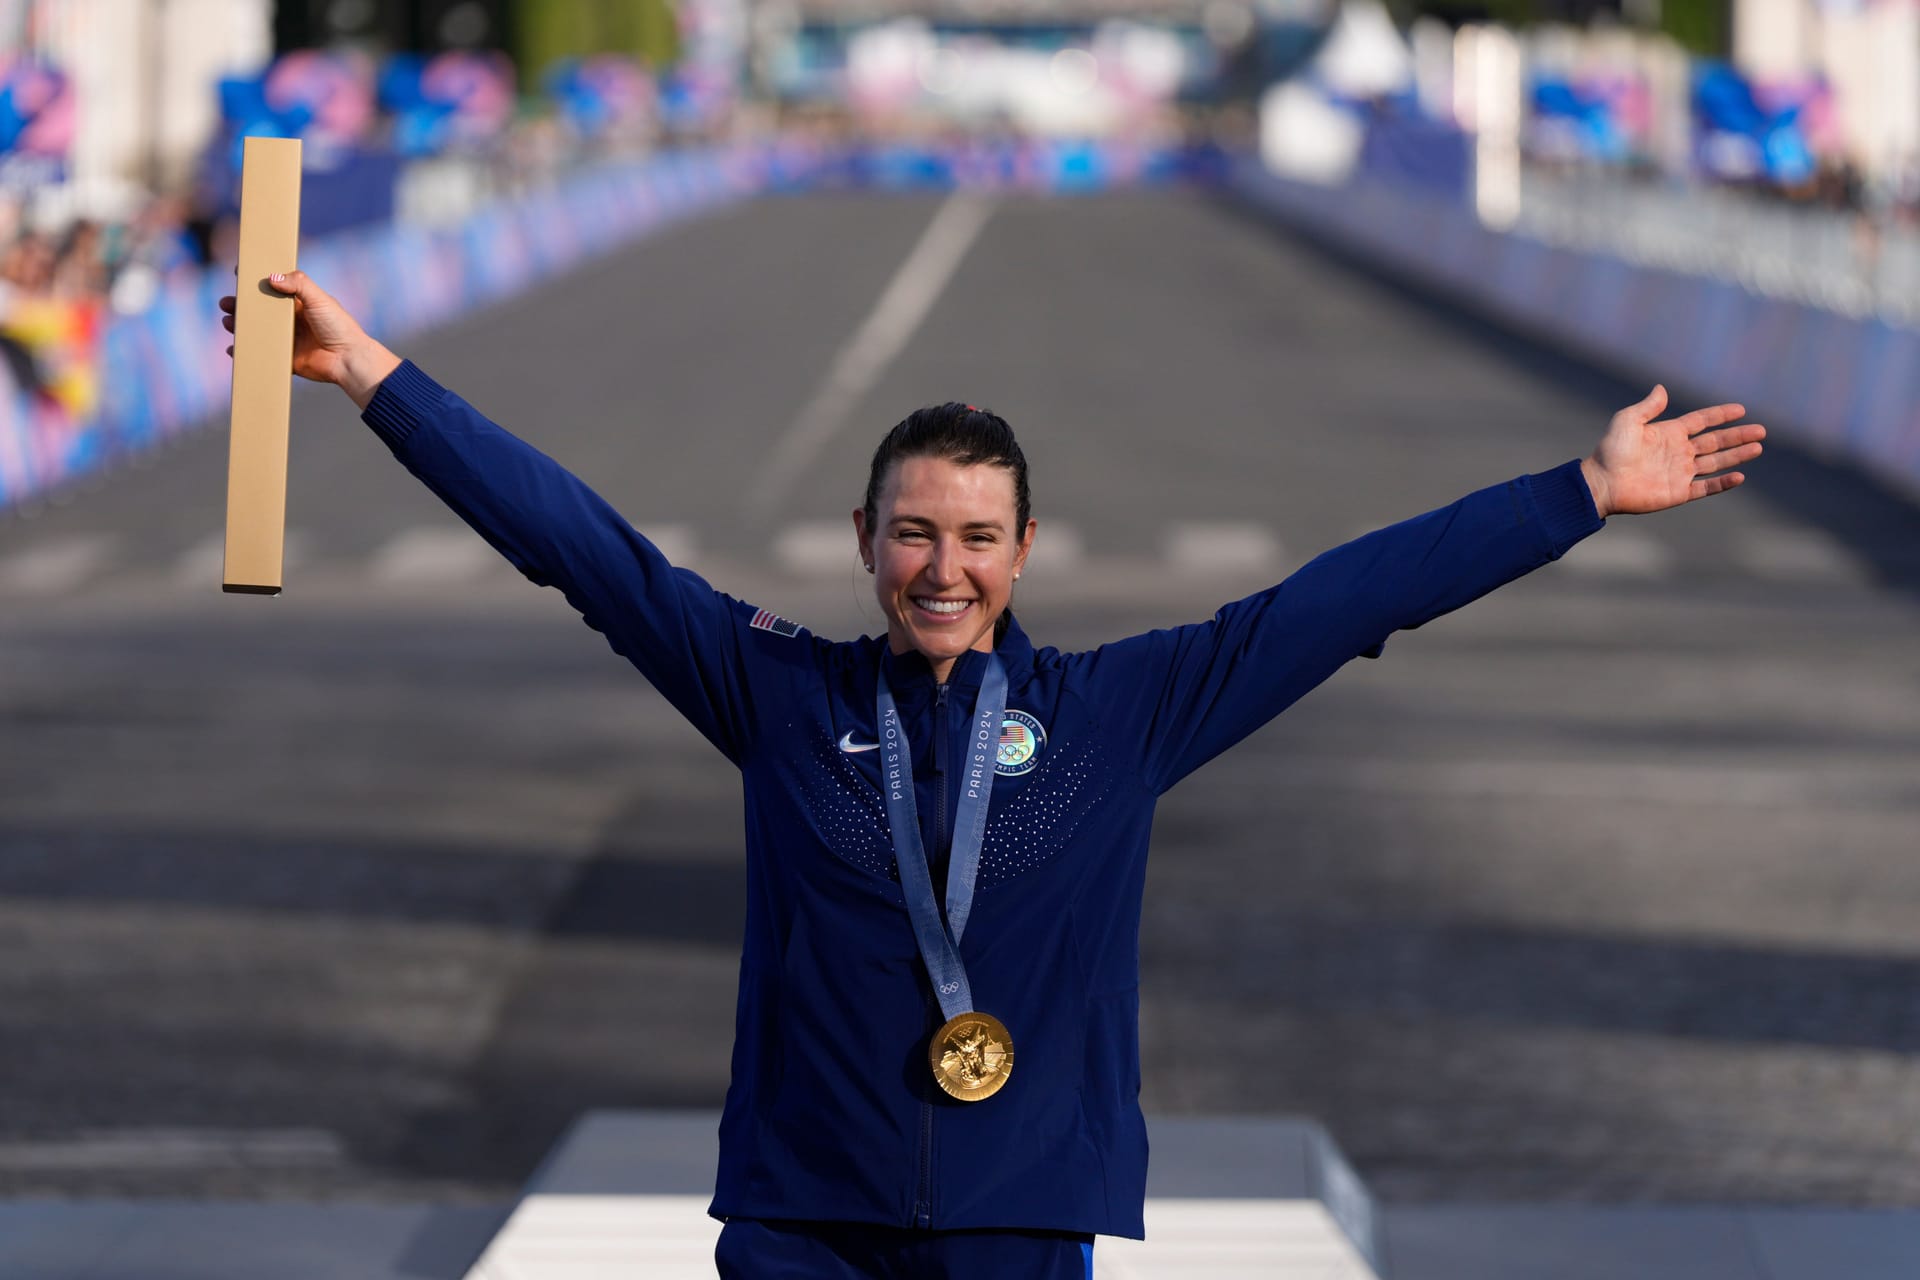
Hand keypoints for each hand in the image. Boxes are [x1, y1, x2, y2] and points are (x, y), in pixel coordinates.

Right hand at [219, 270, 399, 409]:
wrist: (348, 359)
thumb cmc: (339, 326)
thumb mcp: (319, 299)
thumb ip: (298, 284)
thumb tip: (272, 277)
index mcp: (300, 303)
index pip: (274, 289)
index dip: (258, 283)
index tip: (239, 276)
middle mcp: (292, 320)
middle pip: (260, 310)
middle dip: (241, 306)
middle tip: (226, 303)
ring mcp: (289, 339)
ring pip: (258, 331)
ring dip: (240, 326)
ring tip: (229, 322)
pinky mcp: (287, 358)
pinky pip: (263, 354)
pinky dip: (247, 351)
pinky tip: (234, 349)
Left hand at [1580, 386, 1764, 518]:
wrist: (1602, 483)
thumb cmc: (1611, 450)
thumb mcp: (1628, 421)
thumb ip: (1648, 406)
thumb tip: (1662, 388)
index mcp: (1669, 433)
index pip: (1701, 421)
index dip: (1720, 415)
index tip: (1741, 409)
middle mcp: (1678, 452)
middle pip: (1715, 442)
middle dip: (1738, 435)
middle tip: (1761, 430)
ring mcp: (1680, 473)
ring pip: (1716, 462)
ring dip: (1737, 455)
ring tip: (1758, 447)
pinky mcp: (1679, 492)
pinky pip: (1706, 487)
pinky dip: (1723, 483)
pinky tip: (1740, 476)